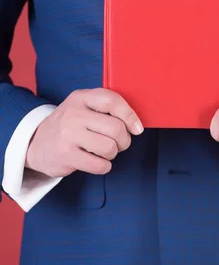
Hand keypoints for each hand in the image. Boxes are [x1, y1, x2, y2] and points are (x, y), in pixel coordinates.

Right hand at [25, 88, 143, 176]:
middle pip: (116, 128)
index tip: (137, 128)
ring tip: (104, 152)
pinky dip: (104, 166)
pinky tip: (97, 162)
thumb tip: (136, 126)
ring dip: (113, 154)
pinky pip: (100, 165)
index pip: (112, 101)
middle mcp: (73, 114)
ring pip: (110, 147)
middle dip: (124, 140)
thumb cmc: (69, 125)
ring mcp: (68, 135)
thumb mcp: (82, 107)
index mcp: (80, 98)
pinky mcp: (66, 155)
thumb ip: (107, 108)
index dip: (130, 116)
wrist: (35, 144)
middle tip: (118, 143)